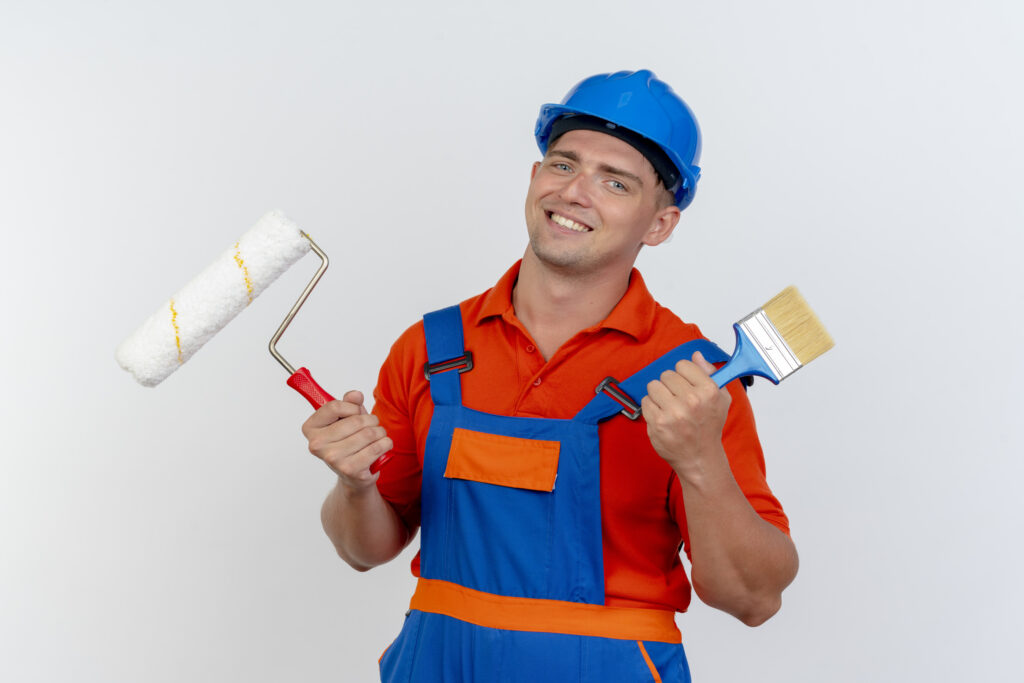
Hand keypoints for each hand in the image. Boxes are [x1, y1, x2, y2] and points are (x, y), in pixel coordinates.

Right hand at [301, 390, 391, 490]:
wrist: (353, 474)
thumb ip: (349, 403)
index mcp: (311, 428)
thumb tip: (355, 395)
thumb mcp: (346, 418)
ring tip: (376, 437)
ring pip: (369, 433)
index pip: (334, 406)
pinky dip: (385, 444)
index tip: (355, 413)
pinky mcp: (351, 470)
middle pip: (356, 420)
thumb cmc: (348, 442)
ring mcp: (333, 459)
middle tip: (371, 426)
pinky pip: (377, 447)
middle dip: (371, 420)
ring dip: (380, 432)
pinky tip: (381, 446)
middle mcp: (317, 445)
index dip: (352, 408)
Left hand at [641, 351, 731, 474]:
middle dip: (670, 385)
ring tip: (668, 407)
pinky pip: (645, 401)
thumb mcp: (721, 398)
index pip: (683, 365)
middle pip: (666, 374)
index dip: (683, 374)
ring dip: (658, 395)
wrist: (700, 458)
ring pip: (653, 385)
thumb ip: (710, 373)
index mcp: (709, 391)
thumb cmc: (709, 427)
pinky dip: (651, 408)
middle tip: (677, 399)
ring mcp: (673, 413)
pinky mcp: (657, 423)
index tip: (686, 384)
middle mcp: (691, 401)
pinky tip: (662, 416)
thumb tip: (696, 355)